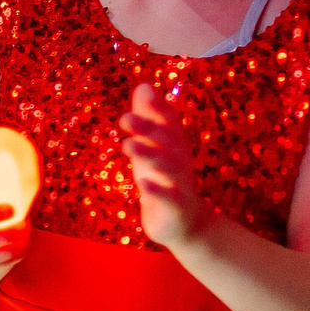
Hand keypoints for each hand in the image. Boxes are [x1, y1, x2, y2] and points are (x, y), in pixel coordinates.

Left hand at [120, 82, 208, 250]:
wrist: (184, 224)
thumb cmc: (164, 181)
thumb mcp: (153, 150)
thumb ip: (148, 120)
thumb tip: (144, 85)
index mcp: (174, 146)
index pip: (170, 122)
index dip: (159, 107)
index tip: (143, 91)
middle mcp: (180, 162)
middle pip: (167, 142)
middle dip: (148, 128)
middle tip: (125, 117)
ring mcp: (180, 185)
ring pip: (169, 168)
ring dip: (150, 155)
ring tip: (128, 144)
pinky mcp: (176, 209)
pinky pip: (169, 198)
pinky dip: (158, 190)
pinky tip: (143, 182)